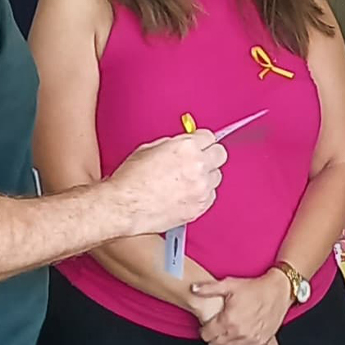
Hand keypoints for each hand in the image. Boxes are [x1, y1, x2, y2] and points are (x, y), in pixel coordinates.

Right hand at [107, 131, 225, 233]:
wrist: (124, 206)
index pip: (210, 137)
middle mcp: (198, 167)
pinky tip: (186, 193)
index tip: (200, 145)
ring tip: (187, 180)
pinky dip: (202, 194)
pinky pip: (210, 196)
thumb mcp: (150, 148)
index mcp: (186, 148)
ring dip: (206, 176)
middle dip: (210, 155)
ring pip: (217, 177)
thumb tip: (184, 144)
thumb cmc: (131, 180)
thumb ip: (174, 144)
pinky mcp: (199, 207)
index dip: (202, 141)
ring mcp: (200, 188)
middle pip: (220, 154)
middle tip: (199, 159)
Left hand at [193, 272, 293, 344]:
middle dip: (212, 342)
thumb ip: (209, 288)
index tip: (205, 329)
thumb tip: (193, 288)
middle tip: (213, 336)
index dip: (203, 331)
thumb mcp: (230, 284)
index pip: (206, 334)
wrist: (278, 291)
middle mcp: (237, 332)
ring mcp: (249, 340)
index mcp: (228, 319)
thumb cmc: (255, 288)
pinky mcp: (259, 344)